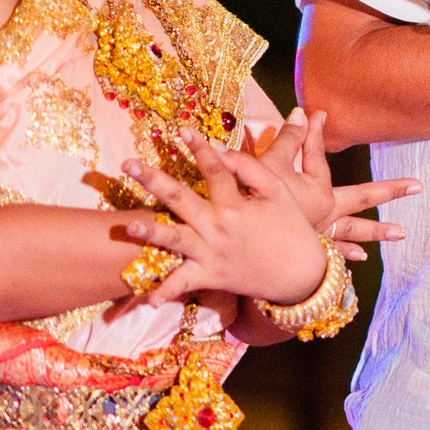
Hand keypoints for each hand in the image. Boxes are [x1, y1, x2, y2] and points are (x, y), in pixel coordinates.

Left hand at [118, 135, 335, 305]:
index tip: (182, 129)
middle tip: (127, 164)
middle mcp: (218, 227)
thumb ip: (249, 169)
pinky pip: (184, 284)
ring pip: (175, 240)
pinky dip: (167, 291)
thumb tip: (219, 149)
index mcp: (236, 204)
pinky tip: (149, 299)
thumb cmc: (293, 228)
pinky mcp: (210, 277)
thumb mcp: (278, 192)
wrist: (302, 275)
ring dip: (151, 233)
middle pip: (180, 198)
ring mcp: (211, 253)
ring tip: (129, 227)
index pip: (214, 169)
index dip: (199, 148)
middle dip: (152, 180)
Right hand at [246, 106, 417, 260]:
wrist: (244, 242)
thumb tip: (303, 112)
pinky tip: (359, 258)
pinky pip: (332, 254)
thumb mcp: (269, 165)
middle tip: (418, 187)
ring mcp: (317, 235)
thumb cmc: (255, 201)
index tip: (319, 115)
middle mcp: (325, 214)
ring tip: (400, 233)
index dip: (314, 133)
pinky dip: (345, 255)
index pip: (318, 156)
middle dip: (389, 191)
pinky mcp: (306, 252)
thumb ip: (288, 140)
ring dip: (375, 231)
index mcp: (319, 192)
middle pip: (361, 198)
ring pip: (352, 231)